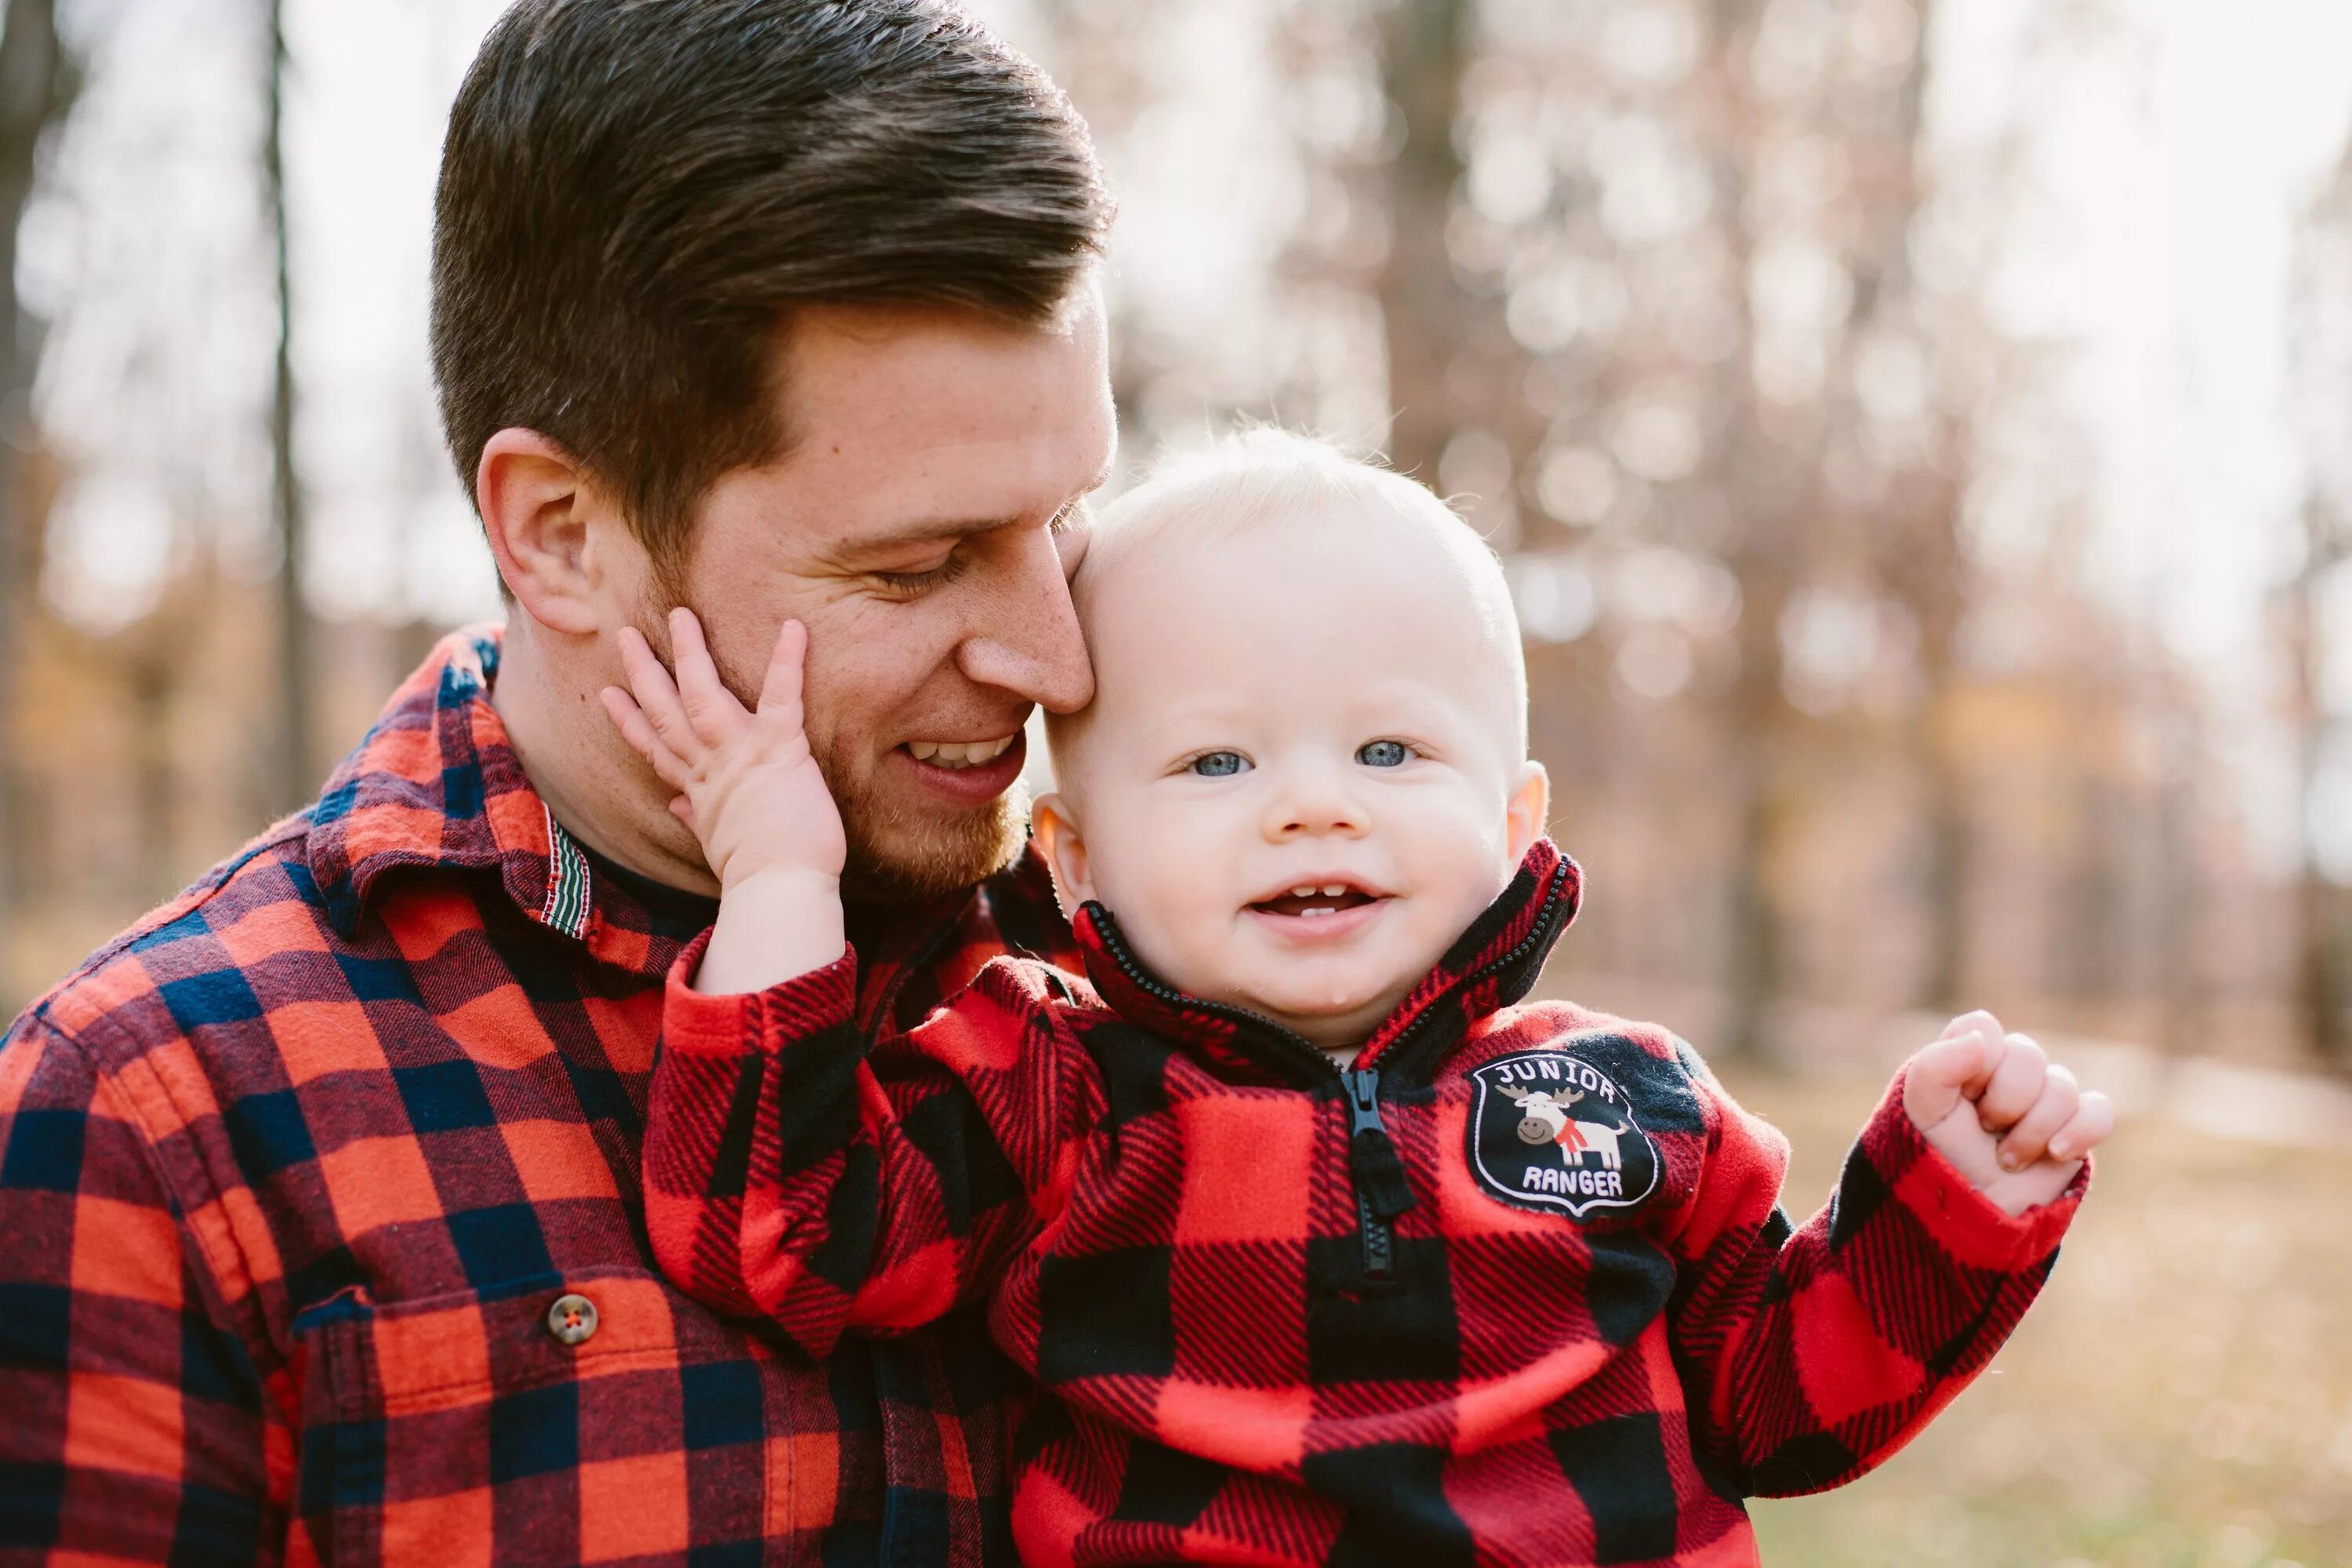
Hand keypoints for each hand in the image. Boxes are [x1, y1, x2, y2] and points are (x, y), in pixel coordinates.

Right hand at [601, 609, 846, 890]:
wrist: (779, 891)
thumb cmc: (759, 875)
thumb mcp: (717, 845)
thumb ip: (697, 818)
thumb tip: (677, 807)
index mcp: (698, 791)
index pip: (656, 749)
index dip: (630, 720)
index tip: (607, 693)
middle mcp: (709, 767)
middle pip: (666, 712)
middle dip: (645, 672)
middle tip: (626, 635)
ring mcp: (738, 755)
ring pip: (702, 693)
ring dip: (689, 653)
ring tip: (679, 614)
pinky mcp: (777, 749)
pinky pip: (780, 697)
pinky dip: (787, 661)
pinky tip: (794, 627)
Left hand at [1901, 1011, 2114, 1216]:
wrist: (1969, 1216)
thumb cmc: (1936, 1159)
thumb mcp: (1921, 1112)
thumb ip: (1936, 1067)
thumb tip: (1981, 1038)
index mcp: (1966, 1059)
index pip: (1982, 1027)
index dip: (1976, 1063)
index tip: (1963, 1097)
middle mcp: (2006, 1073)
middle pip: (2027, 1055)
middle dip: (2006, 1101)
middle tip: (1986, 1131)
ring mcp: (2044, 1100)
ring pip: (2062, 1087)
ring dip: (2033, 1130)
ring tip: (2007, 1159)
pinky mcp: (2075, 1128)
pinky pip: (2098, 1110)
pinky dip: (2081, 1130)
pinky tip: (2056, 1152)